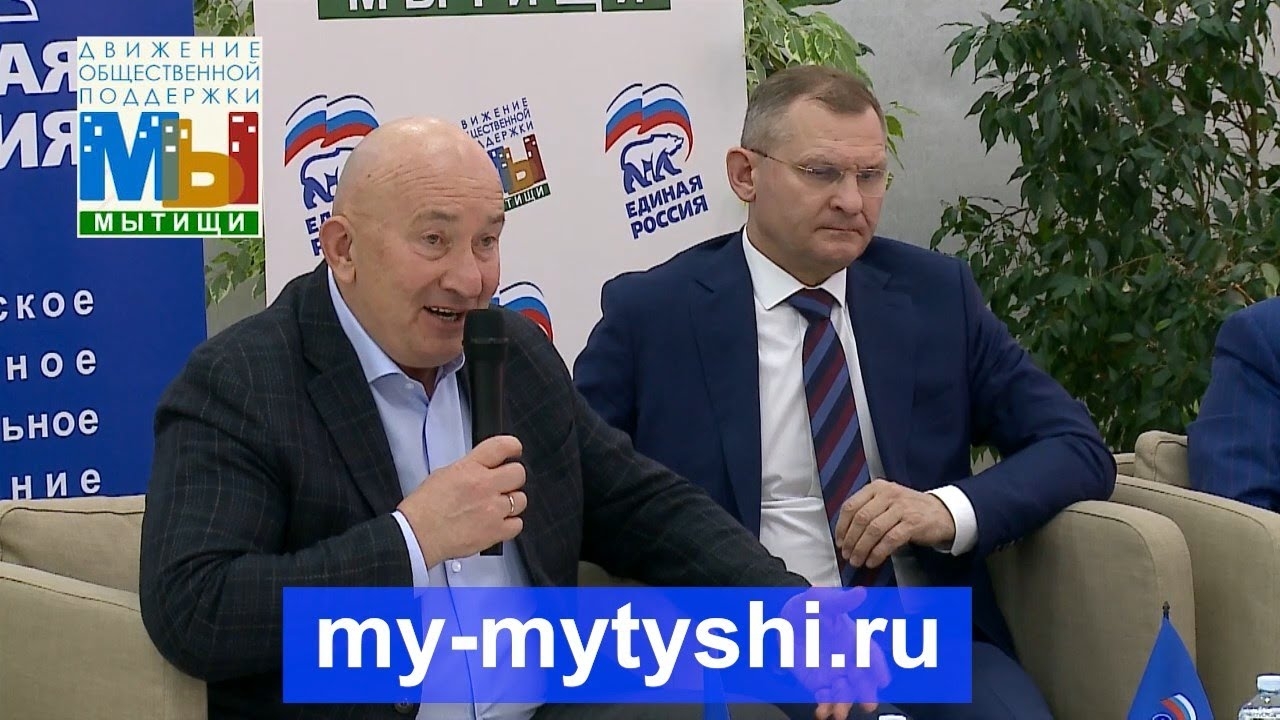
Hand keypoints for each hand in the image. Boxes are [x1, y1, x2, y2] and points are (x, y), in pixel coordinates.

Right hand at [397, 434, 526, 566]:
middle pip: (518, 473)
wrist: (417, 535)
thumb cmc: (424, 508)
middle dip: (512, 477)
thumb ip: (469, 469)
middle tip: (504, 483)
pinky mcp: (495, 531)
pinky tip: (498, 523)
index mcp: (470, 468)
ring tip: (498, 506)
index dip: (513, 447)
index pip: (503, 446)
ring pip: (521, 499)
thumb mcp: (444, 474)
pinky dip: (510, 524)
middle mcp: (484, 486)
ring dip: (512, 502)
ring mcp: (493, 509)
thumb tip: (483, 469)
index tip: (514, 451)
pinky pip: (517, 524)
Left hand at [779, 587, 889, 719]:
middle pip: (863, 680)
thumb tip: (860, 593)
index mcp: (855, 640)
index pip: (871, 655)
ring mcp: (836, 674)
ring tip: (840, 713)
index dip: (877, 667)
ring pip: (846, 693)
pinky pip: (825, 699)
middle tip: (868, 704)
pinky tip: (822, 712)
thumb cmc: (809, 608)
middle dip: (867, 693)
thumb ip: (840, 601)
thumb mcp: (820, 600)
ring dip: (844, 704)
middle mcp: (849, 661)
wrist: (786, 620)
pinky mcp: (820, 684)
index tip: (883, 679)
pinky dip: (825, 707)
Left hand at [835, 479, 955, 568]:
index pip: (851, 506)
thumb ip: (867, 511)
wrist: (942, 513)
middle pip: (861, 519)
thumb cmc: (909, 510)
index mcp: (877, 488)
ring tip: (858, 561)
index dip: (842, 527)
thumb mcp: (887, 502)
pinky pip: (890, 540)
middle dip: (851, 541)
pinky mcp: (912, 523)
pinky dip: (878, 553)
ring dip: (862, 549)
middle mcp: (888, 494)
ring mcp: (901, 508)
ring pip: (873, 530)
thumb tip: (845, 534)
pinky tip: (873, 561)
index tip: (839, 542)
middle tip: (847, 555)